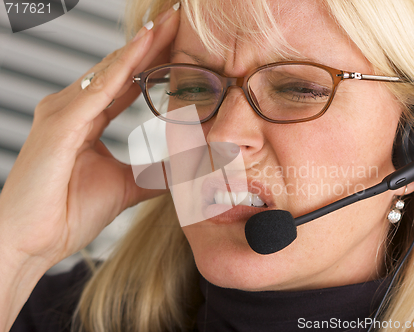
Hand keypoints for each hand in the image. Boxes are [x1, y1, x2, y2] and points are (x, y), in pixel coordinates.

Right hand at [0, 5, 179, 268]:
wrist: (33, 241)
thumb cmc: (66, 214)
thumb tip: (182, 169)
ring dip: (141, 46)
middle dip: (151, 44)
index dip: (153, 63)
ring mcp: (64, 112)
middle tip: (179, 19)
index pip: (126, 82)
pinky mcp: (60, 123)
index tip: (181, 47)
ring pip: (110, 71)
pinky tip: (145, 47)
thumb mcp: (125, 187)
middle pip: (119, 68)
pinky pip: (99, 89)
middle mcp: (73, 108)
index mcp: (87, 120)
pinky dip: (123, 67)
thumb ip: (152, 175)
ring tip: (169, 23)